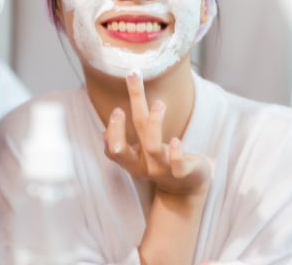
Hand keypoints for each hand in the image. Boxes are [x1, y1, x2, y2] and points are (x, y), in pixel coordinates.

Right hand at [102, 71, 209, 195]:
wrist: (187, 187)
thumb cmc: (161, 165)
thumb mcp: (140, 157)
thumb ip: (123, 147)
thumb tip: (104, 134)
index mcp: (132, 163)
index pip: (113, 149)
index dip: (112, 130)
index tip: (117, 109)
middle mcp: (144, 166)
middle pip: (123, 149)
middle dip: (116, 128)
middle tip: (119, 108)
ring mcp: (163, 169)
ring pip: (152, 148)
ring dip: (154, 123)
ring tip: (159, 104)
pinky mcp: (184, 171)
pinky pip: (178, 166)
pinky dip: (176, 153)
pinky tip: (175, 140)